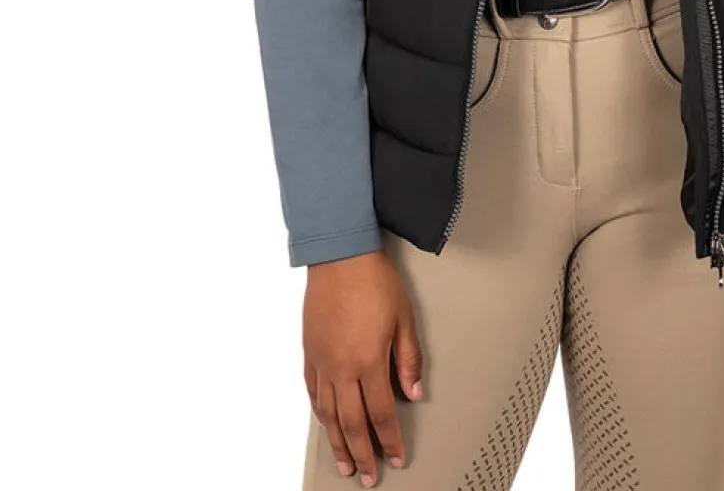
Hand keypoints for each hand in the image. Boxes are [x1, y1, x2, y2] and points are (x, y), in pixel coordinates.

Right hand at [303, 249, 423, 484]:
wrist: (340, 256)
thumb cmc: (374, 281)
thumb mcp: (403, 318)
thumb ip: (409, 360)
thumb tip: (413, 394)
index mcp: (369, 361)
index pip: (381, 414)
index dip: (390, 440)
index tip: (396, 457)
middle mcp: (342, 368)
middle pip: (352, 423)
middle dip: (363, 454)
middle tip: (369, 477)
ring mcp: (322, 361)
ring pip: (328, 414)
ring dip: (338, 443)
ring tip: (346, 464)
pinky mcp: (310, 352)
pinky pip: (313, 392)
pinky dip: (320, 413)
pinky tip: (326, 423)